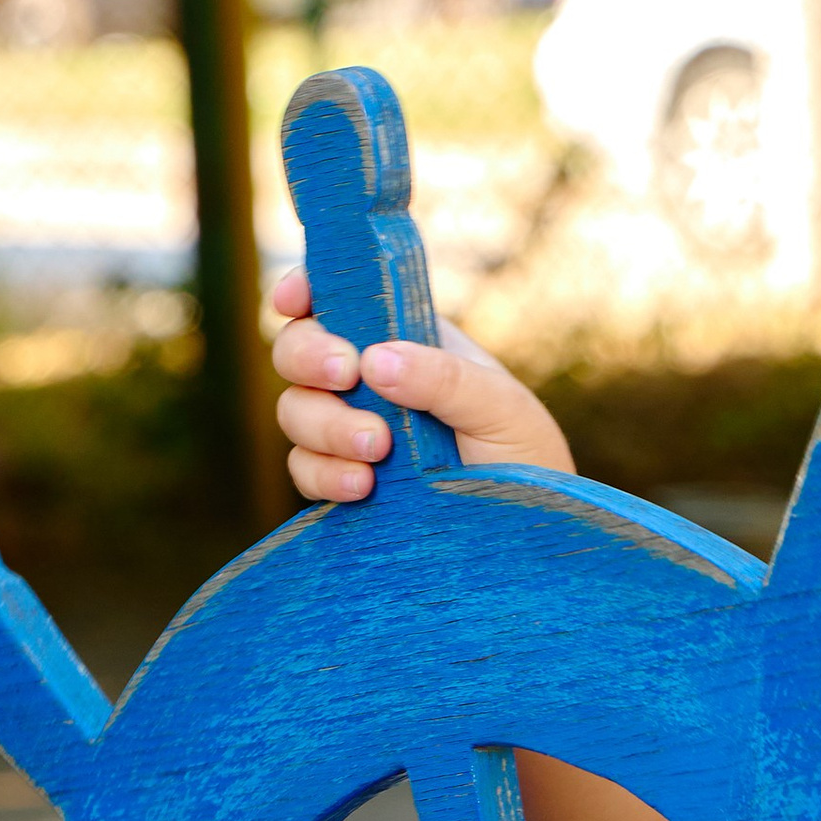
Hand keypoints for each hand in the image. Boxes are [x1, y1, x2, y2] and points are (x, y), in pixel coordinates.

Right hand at [267, 260, 574, 504]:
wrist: (526, 528)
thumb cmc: (522, 452)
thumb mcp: (499, 406)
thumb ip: (444, 377)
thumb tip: (374, 361)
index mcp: (404, 341)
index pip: (339, 301)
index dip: (304, 291)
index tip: (295, 302)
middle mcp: (368, 381)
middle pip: (298, 351)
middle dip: (308, 357)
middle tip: (347, 375)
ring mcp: (349, 431)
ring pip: (295, 411)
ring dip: (325, 425)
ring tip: (376, 448)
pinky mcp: (342, 481)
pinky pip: (305, 470)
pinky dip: (324, 474)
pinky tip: (362, 486)